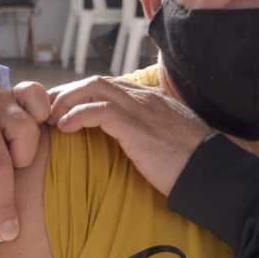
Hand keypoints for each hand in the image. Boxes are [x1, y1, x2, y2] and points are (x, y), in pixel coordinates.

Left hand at [48, 76, 212, 195]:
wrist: (213, 174)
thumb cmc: (190, 165)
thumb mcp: (164, 142)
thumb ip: (144, 134)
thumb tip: (123, 144)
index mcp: (150, 100)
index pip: (107, 86)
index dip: (79, 94)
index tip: (58, 109)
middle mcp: (145, 98)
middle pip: (95, 82)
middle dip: (66, 93)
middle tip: (45, 111)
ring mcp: (142, 109)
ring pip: (94, 89)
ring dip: (67, 101)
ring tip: (51, 120)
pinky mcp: (138, 127)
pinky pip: (100, 111)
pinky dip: (78, 115)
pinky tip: (66, 128)